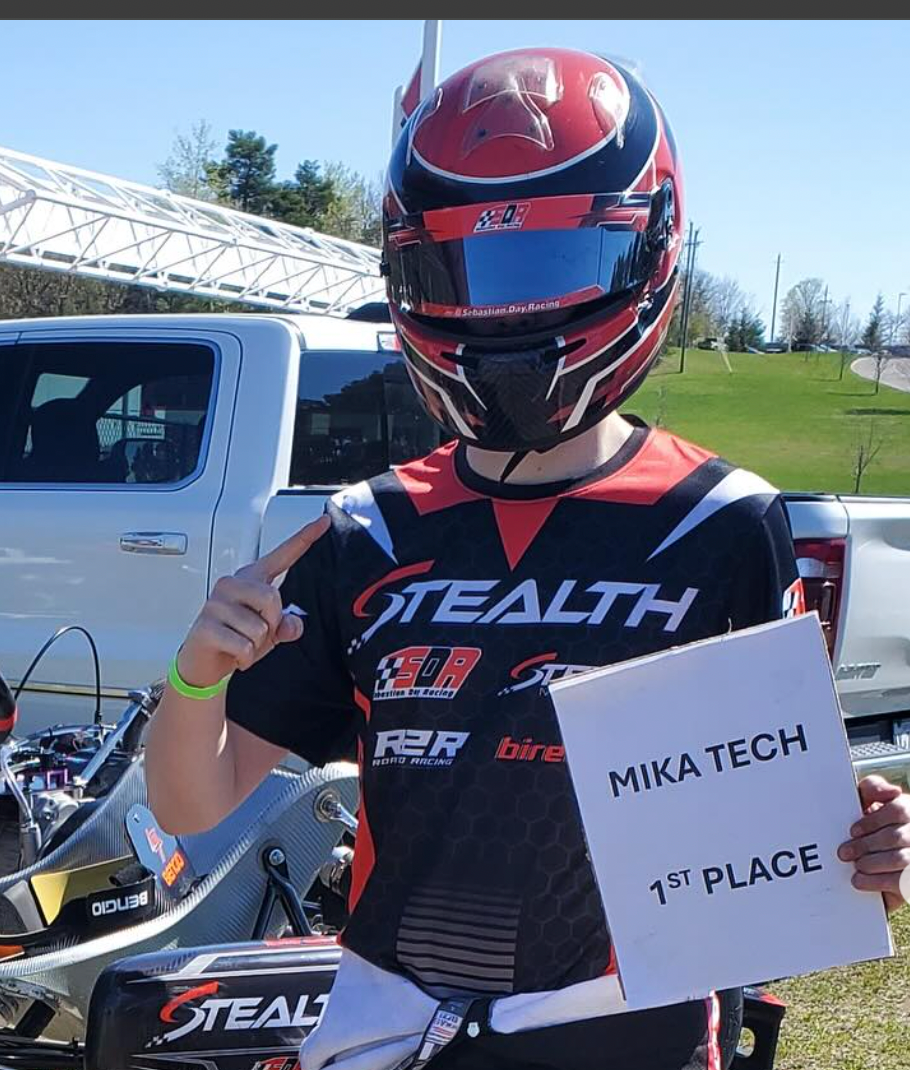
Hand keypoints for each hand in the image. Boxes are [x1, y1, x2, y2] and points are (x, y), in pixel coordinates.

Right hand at [177, 516, 329, 686]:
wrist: (204, 663)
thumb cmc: (236, 640)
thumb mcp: (270, 633)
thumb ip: (287, 624)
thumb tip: (292, 625)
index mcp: (251, 579)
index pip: (283, 555)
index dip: (305, 538)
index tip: (324, 521)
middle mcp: (232, 584)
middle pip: (272, 598)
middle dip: (271, 624)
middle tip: (257, 635)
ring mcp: (216, 603)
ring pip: (259, 628)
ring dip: (257, 645)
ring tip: (241, 643)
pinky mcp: (206, 626)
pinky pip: (244, 646)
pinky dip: (245, 658)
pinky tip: (234, 655)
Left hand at [838, 775, 909, 913]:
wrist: (879, 858)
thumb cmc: (873, 824)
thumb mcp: (868, 800)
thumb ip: (873, 788)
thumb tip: (891, 791)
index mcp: (909, 810)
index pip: (899, 811)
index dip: (873, 821)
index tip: (853, 831)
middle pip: (895, 837)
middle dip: (866, 845)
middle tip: (844, 852)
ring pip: (900, 859)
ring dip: (871, 863)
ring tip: (856, 864)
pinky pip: (899, 882)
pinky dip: (876, 882)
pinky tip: (860, 879)